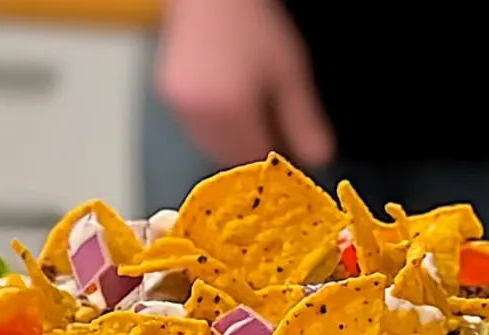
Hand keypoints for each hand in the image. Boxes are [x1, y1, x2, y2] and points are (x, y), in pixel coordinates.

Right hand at [154, 0, 334, 168]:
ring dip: (232, 140)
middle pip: (231, 158)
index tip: (287, 141)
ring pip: (212, 147)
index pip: (256, 159)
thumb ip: (304, 120)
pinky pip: (196, 129)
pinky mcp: (169, 98)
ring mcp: (179, 108)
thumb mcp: (289, 71)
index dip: (274, 154)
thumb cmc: (252, 21)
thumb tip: (319, 158)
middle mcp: (199, 115)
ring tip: (247, 105)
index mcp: (230, 111)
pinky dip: (214, 125)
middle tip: (271, 122)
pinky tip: (227, 99)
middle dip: (252, 147)